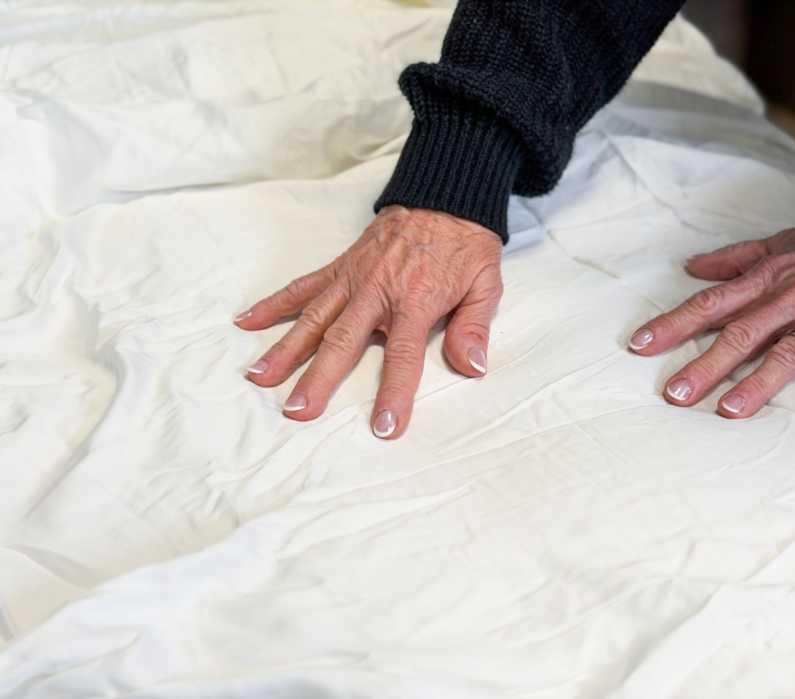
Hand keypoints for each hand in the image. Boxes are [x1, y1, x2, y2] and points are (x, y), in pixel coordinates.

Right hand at [235, 206, 503, 438]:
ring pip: (314, 318)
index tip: (383, 428)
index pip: (404, 357)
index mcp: (416, 302)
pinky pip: (304, 286)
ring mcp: (353, 278)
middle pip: (343, 342)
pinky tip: (247, 321)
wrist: (446, 194)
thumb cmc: (466, 245)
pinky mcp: (341, 266)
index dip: (393, 393)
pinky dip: (275, 303)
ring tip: (259, 377)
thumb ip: (474, 328)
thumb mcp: (486, 284)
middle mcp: (378, 292)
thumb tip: (472, 367)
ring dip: (285, 349)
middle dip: (318, 379)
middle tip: (298, 411)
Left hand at [627, 192, 794, 420]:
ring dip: (758, 384)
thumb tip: (691, 266)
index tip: (639, 346)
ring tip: (729, 412)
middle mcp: (791, 298)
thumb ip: (735, 258)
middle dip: (703, 366)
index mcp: (768, 278)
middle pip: (739, 335)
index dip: (673, 324)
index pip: (710, 304)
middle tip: (673, 395)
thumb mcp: (783, 242)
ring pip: (788, 352)